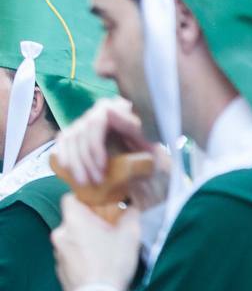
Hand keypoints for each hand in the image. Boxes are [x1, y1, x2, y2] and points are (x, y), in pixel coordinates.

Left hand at [51, 195, 140, 290]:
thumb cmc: (112, 263)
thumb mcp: (130, 236)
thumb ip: (131, 216)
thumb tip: (132, 207)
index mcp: (74, 221)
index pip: (70, 198)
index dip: (85, 198)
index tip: (101, 204)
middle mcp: (60, 234)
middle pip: (73, 220)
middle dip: (90, 223)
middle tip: (110, 230)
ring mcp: (58, 254)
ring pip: (72, 239)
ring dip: (85, 241)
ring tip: (105, 251)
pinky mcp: (60, 271)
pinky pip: (72, 257)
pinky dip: (83, 257)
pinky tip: (99, 266)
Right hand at [54, 97, 168, 210]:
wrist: (147, 153)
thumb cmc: (148, 145)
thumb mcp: (146, 137)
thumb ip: (129, 124)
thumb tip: (108, 109)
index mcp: (115, 107)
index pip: (95, 125)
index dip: (96, 148)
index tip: (102, 167)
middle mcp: (97, 111)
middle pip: (81, 135)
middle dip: (86, 161)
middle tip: (97, 181)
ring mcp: (85, 120)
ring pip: (70, 140)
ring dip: (75, 163)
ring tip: (84, 182)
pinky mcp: (76, 131)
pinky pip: (63, 141)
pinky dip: (64, 155)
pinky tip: (67, 170)